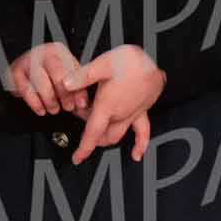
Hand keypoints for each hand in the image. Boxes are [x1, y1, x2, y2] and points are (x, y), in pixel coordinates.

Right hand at [7, 42, 85, 116]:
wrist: (23, 68)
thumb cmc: (47, 74)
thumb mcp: (65, 76)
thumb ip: (77, 90)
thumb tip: (83, 106)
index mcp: (59, 51)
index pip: (73, 70)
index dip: (78, 90)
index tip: (80, 105)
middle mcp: (43, 53)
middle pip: (58, 74)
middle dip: (65, 95)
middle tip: (67, 107)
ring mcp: (28, 61)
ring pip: (42, 83)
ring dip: (50, 100)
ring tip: (54, 109)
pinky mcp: (15, 72)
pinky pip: (27, 91)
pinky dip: (35, 103)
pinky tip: (41, 110)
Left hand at [63, 45, 164, 165]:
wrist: (155, 61)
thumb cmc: (131, 61)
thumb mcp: (103, 63)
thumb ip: (83, 75)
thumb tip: (65, 84)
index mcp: (107, 106)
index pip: (92, 134)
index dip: (83, 149)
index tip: (76, 159)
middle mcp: (120, 114)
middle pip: (101, 134)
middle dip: (89, 132)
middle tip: (80, 112)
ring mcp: (133, 114)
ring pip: (116, 134)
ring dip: (105, 136)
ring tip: (96, 124)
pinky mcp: (143, 110)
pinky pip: (142, 132)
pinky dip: (139, 145)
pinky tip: (136, 154)